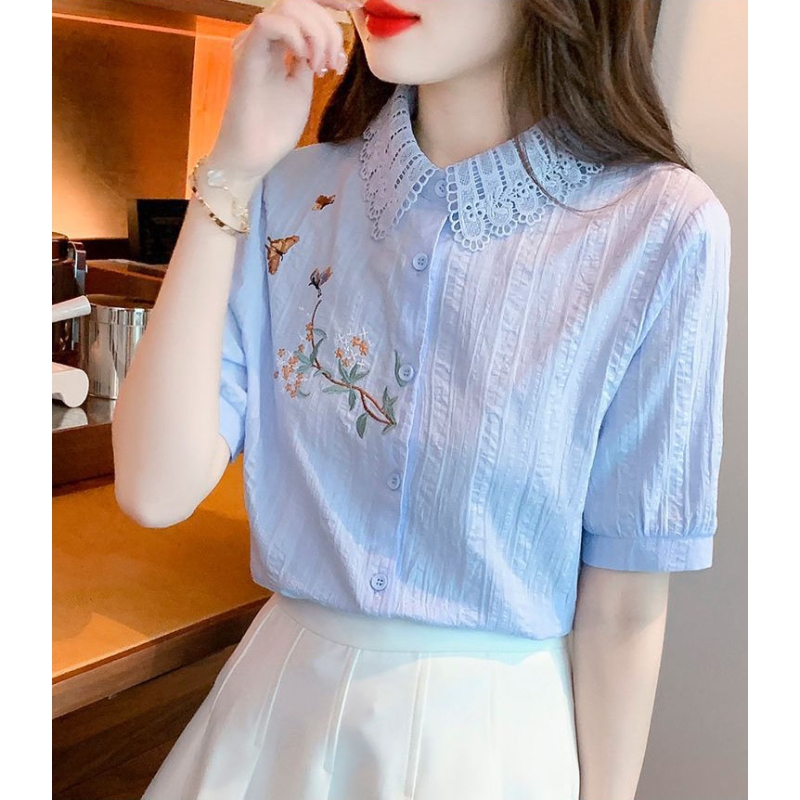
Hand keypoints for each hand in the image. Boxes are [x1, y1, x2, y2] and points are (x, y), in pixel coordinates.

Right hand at [207, 0, 363, 184]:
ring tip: (321, 66)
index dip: (329, 4)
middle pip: (299, 3)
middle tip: (334, 63)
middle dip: (328, 26)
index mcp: (275, 43)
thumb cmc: (274, 127)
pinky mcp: (246, 57)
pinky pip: (268, 23)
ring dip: (316, 33)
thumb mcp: (302, 87)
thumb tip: (323, 43)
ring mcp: (252, 44)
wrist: (255, 155)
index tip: (355, 8)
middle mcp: (261, 38)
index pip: (302, 8)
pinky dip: (295, 36)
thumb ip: (309, 60)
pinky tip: (305, 62)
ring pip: (288, 6)